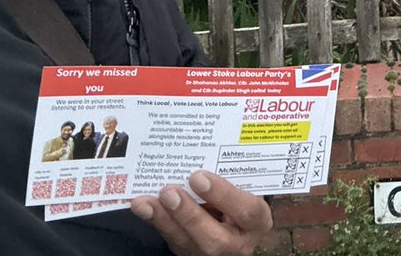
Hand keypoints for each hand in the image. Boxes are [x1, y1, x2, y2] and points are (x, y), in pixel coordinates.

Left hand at [131, 171, 272, 255]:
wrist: (235, 229)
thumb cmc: (243, 202)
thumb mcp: (249, 191)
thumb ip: (234, 179)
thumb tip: (205, 154)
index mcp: (256, 222)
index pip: (246, 211)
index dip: (223, 195)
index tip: (199, 176)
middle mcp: (236, 244)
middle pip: (213, 239)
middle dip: (188, 215)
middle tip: (170, 191)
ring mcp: (211, 254)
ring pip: (185, 242)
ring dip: (163, 220)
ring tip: (145, 202)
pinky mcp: (189, 253)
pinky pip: (171, 240)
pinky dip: (156, 222)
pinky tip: (143, 207)